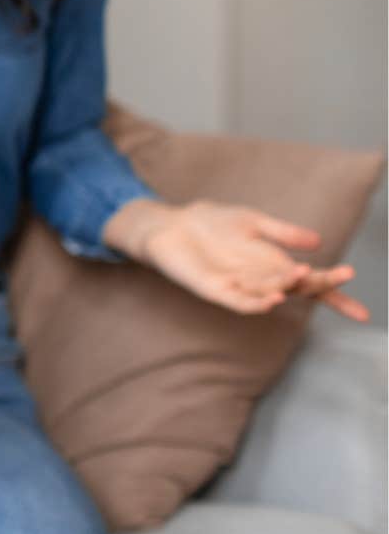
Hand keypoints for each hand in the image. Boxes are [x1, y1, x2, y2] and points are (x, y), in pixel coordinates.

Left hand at [107, 198, 370, 321]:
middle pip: (297, 288)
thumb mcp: (254, 222)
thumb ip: (283, 233)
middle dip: (320, 283)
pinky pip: (238, 302)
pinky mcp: (214, 289)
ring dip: (288, 288)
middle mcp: (261, 280)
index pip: (311, 282)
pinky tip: (271, 300)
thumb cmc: (213, 224)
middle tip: (342, 274)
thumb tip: (318, 242)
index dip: (335, 291)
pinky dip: (255, 303)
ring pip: (271, 294)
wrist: (173, 225)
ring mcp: (239, 286)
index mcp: (275, 265)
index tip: (362, 311)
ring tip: (305, 275)